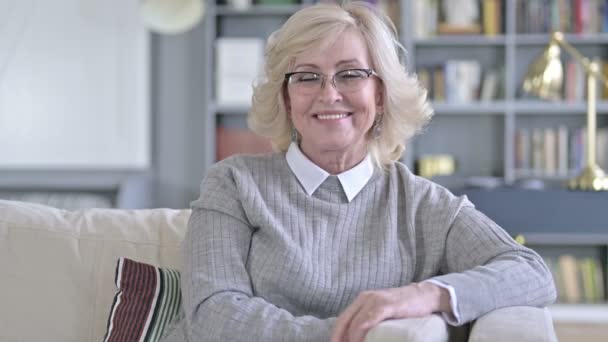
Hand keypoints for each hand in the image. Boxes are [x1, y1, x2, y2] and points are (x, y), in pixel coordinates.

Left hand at [330, 282, 450, 341]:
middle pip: (344, 322)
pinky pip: (367, 321)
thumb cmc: (404, 307)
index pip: (342, 320)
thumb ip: (370, 319)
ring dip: (351, 340)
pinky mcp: (386, 305)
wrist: (425, 295)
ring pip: (355, 323)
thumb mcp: (382, 311)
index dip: (336, 335)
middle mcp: (365, 298)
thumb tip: (357, 336)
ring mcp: (375, 300)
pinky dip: (361, 335)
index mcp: (361, 299)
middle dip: (341, 339)